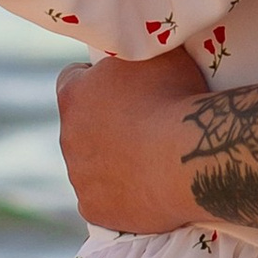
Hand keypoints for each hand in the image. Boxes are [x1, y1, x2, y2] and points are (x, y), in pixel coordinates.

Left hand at [57, 50, 201, 232]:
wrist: (190, 157)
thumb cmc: (175, 98)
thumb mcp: (159, 56)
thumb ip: (138, 55)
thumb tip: (142, 47)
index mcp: (74, 94)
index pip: (72, 80)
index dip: (96, 81)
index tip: (121, 87)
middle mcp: (67, 136)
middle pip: (81, 127)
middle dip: (104, 125)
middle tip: (142, 127)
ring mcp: (78, 176)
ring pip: (90, 166)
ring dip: (111, 162)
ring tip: (150, 161)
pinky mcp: (93, 209)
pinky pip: (103, 200)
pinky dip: (119, 196)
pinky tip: (146, 190)